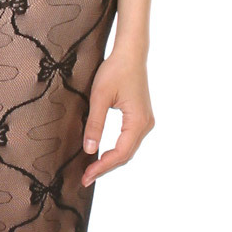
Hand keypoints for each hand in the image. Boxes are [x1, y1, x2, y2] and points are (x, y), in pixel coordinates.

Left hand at [80, 45, 154, 187]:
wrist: (130, 53)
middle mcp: (146, 124)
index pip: (120, 153)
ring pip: (128, 149)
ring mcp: (145, 122)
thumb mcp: (99, 97)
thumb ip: (95, 124)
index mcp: (138, 122)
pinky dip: (116, 150)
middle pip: (125, 155)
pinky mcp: (140, 118)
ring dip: (111, 160)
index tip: (86, 175)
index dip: (103, 166)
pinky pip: (128, 141)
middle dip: (106, 167)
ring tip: (92, 170)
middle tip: (86, 178)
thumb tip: (89, 150)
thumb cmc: (115, 70)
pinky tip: (102, 155)